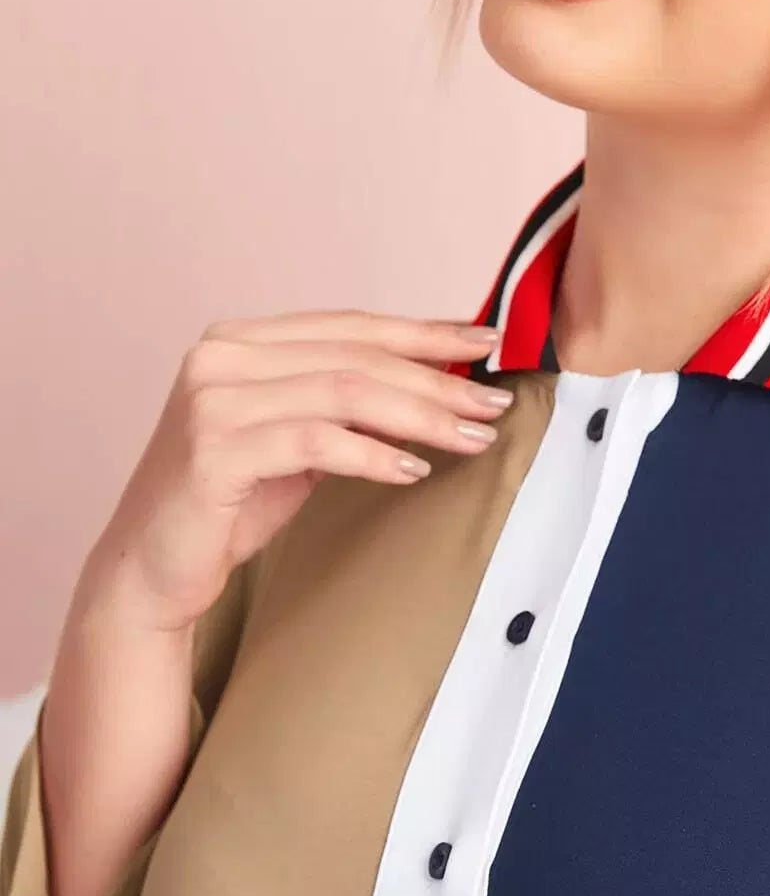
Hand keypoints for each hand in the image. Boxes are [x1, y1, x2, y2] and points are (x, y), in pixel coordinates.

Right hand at [77, 310, 510, 631]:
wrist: (149, 570)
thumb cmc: (229, 503)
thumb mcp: (298, 440)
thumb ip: (346, 403)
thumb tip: (440, 383)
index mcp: (242, 339)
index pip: (352, 325)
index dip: (424, 331)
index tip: (488, 340)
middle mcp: (223, 355)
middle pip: (357, 356)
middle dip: (437, 379)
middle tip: (494, 403)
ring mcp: (214, 398)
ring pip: (346, 392)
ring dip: (421, 416)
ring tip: (473, 438)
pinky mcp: (215, 449)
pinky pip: (317, 441)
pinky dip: (373, 454)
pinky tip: (413, 471)